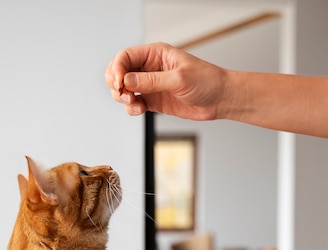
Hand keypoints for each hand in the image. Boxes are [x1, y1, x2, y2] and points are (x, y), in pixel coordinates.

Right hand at [105, 42, 227, 120]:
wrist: (219, 99)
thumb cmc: (205, 81)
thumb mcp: (178, 79)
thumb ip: (151, 80)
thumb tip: (127, 81)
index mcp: (155, 54)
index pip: (125, 56)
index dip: (118, 68)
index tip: (120, 83)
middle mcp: (149, 68)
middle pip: (119, 72)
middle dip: (116, 83)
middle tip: (123, 94)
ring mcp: (150, 85)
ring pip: (124, 89)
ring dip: (122, 98)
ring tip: (134, 103)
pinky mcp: (153, 101)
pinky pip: (133, 104)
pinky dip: (131, 108)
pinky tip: (140, 110)